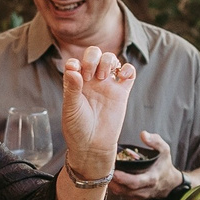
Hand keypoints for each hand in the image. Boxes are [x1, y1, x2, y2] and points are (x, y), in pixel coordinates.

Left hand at [57, 47, 135, 183]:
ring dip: (108, 60)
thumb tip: (72, 68)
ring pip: (111, 59)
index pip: (76, 61)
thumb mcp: (70, 108)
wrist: (93, 145)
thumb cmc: (78, 128)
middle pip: (95, 54)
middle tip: (90, 75)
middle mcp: (91, 80)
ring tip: (104, 76)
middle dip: (93, 58)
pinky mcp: (122, 92)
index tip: (77, 75)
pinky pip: (128, 73)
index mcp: (76, 82)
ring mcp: (107, 85)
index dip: (77, 62)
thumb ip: (71, 87)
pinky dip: (128, 68)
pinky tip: (122, 76)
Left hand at [107, 130, 182, 199]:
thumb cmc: (164, 164)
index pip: (136, 182)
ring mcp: (141, 195)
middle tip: (104, 172)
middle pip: (126, 190)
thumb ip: (155, 141)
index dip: (123, 178)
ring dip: (113, 186)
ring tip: (104, 175)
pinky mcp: (136, 198)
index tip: (113, 171)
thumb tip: (143, 134)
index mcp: (152, 178)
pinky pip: (123, 196)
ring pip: (123, 194)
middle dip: (114, 182)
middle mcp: (146, 189)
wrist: (170, 182)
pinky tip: (110, 180)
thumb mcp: (164, 150)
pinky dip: (116, 189)